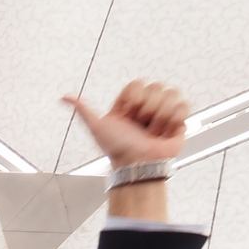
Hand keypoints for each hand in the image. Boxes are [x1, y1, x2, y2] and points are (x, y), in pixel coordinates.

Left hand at [62, 79, 188, 166]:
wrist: (138, 165)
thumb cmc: (117, 149)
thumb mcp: (97, 127)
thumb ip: (83, 110)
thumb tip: (65, 96)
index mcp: (130, 104)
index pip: (138, 84)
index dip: (133, 98)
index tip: (126, 114)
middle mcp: (147, 106)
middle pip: (155, 87)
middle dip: (146, 108)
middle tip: (141, 124)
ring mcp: (164, 112)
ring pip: (171, 93)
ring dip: (160, 115)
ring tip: (153, 130)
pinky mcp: (179, 121)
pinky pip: (184, 105)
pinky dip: (175, 118)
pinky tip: (165, 131)